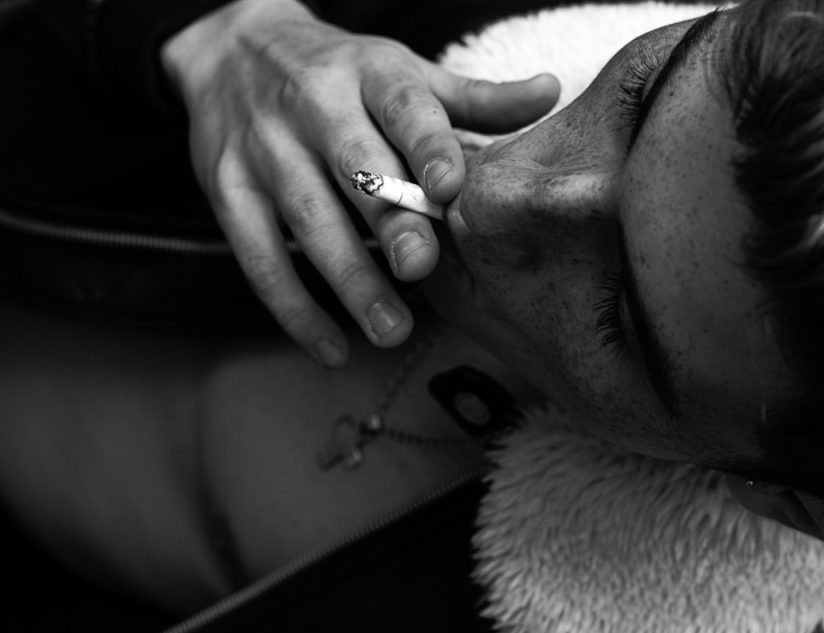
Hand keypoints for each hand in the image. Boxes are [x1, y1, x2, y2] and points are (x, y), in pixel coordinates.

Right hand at [161, 0, 558, 365]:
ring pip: (307, 219)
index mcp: (369, 73)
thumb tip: (550, 95)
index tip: (449, 188)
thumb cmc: (339, 71)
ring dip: (348, 278)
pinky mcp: (226, 190)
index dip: (427, 145)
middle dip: (388, 220)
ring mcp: (263, 150)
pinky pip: (257, 256)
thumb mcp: (403, 70)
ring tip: (390, 329)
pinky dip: (293, 307)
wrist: (230, 47)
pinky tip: (331, 348)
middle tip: (421, 268)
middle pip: (354, 166)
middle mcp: (313, 107)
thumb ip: (474, 98)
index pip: (402, 106)